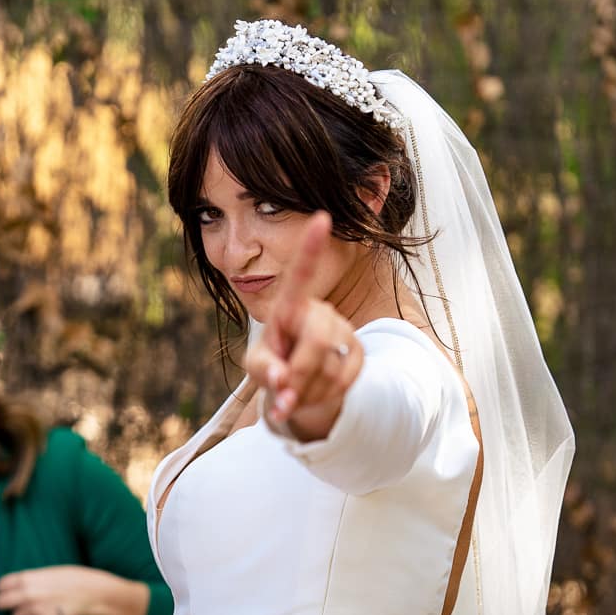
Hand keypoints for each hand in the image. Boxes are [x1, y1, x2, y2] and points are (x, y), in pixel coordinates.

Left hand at [0, 565, 99, 614]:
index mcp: (27, 578)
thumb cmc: (70, 579)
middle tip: (14, 604)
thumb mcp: (47, 572)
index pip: (1, 586)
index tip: (6, 592)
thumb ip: (28, 579)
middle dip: (5, 604)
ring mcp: (35, 611)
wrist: (91, 593)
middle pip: (1, 604)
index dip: (2, 590)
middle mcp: (27, 595)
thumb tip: (10, 587)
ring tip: (38, 609)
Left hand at [244, 212, 364, 440]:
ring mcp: (342, 330)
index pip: (300, 275)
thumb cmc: (272, 367)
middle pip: (316, 342)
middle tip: (284, 393)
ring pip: (330, 367)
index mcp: (290, 306)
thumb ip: (264, 372)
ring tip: (295, 390)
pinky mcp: (358, 352)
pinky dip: (323, 397)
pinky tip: (312, 393)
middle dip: (298, 375)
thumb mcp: (257, 368)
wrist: (298, 388)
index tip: (321, 216)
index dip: (311, 247)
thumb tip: (283, 383)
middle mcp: (320, 311)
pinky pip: (344, 380)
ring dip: (306, 391)